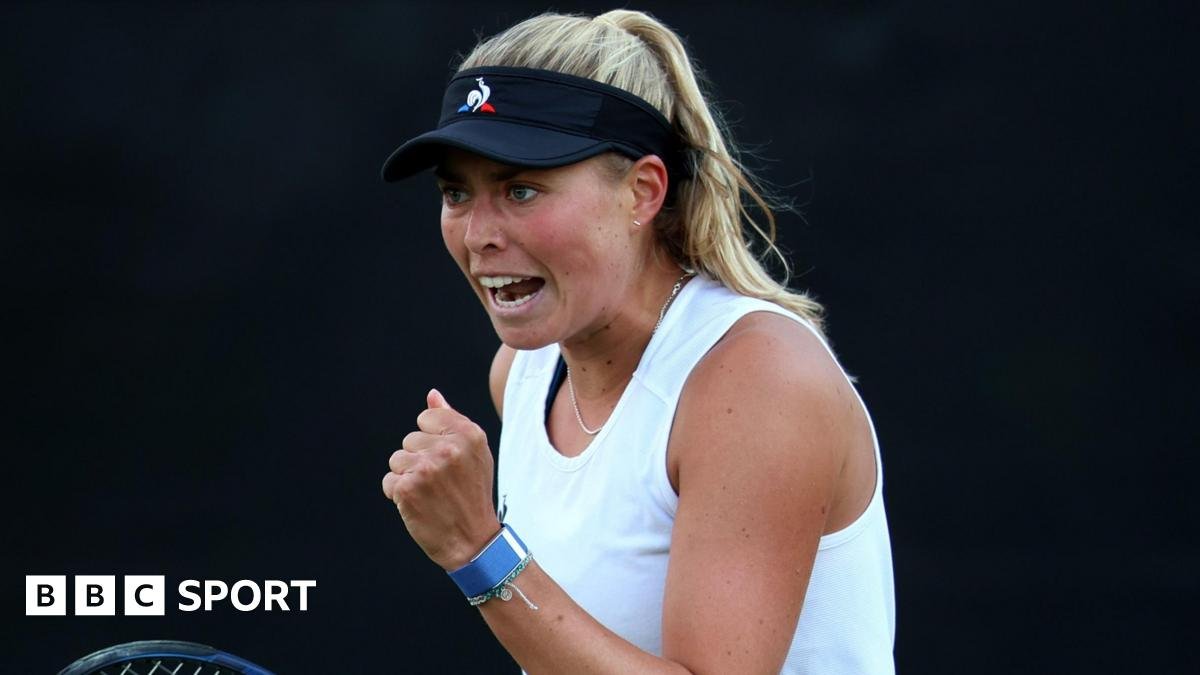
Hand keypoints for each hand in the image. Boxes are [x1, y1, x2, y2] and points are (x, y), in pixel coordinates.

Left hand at [381, 388, 500, 570]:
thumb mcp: (474, 453)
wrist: (473, 541)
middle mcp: (448, 448)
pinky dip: (399, 494)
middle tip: (441, 483)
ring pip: (397, 460)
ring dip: (407, 477)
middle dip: (419, 460)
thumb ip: (452, 420)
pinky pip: (389, 481)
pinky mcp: (407, 489)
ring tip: (430, 494)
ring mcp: (426, 469)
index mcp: (469, 434)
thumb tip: (432, 394)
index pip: (426, 418)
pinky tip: (419, 505)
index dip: (432, 440)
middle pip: (410, 439)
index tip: (447, 461)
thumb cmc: (472, 494)